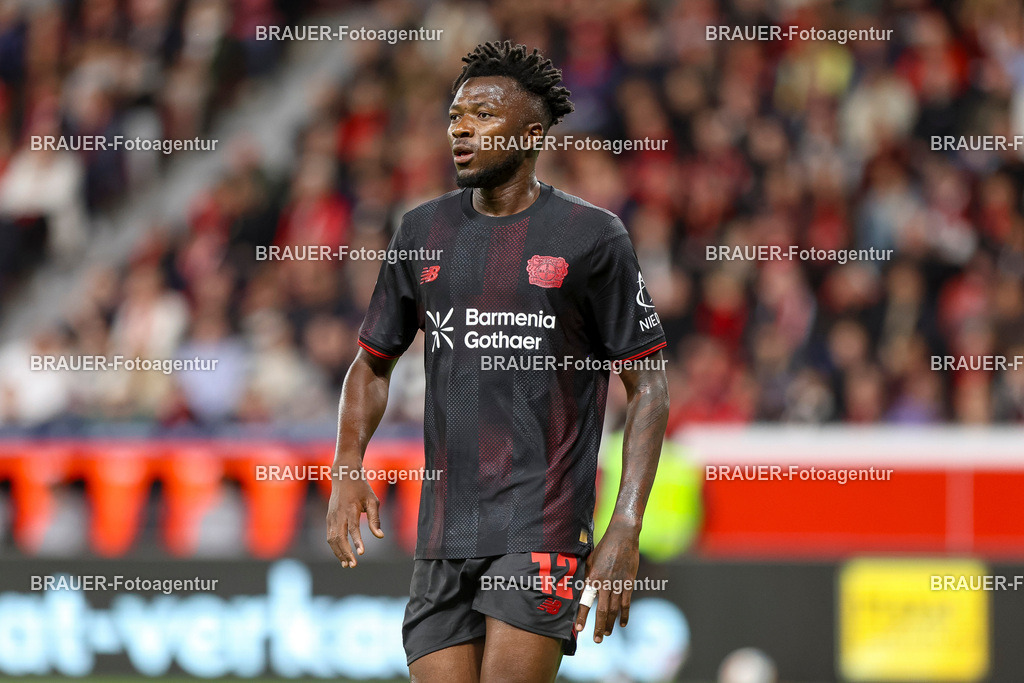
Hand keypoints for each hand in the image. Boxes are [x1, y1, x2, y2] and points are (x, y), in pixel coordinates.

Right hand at [326, 473, 382, 566]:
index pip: (353, 528)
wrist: (344, 476)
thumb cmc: (361, 488)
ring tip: (347, 564)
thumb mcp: (372, 500)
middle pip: (339, 537)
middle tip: (354, 565)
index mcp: (351, 508)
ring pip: (332, 539)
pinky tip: (341, 555)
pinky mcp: (328, 519)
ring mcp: (331, 517)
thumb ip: (375, 519)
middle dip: (346, 553)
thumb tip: (380, 536)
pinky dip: (334, 547)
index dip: (357, 541)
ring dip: (338, 553)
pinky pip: (330, 536)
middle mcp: (339, 514)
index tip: (361, 553)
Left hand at [573, 522, 640, 641]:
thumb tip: (580, 588)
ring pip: (614, 609)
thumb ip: (586, 575)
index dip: (583, 616)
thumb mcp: (589, 560)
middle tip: (596, 640)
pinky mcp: (628, 582)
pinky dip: (624, 615)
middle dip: (598, 626)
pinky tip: (623, 624)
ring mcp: (618, 583)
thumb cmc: (603, 547)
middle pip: (601, 610)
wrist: (622, 537)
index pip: (585, 601)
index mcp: (592, 577)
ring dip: (610, 623)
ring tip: (606, 634)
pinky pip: (626, 602)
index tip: (580, 629)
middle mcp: (604, 582)